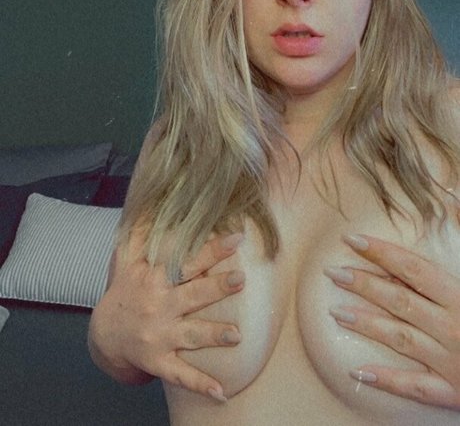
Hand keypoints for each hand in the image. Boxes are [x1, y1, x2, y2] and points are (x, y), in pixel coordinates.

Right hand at [88, 231, 244, 402]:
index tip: (236, 238)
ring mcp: (159, 336)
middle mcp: (158, 305)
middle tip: (240, 279)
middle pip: (192, 294)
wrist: (105, 335)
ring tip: (236, 334)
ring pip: (190, 334)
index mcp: (155, 278)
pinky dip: (201, 385)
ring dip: (213, 334)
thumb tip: (148, 202)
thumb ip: (139, 232)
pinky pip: (181, 374)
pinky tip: (222, 393)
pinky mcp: (159, 362)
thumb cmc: (126, 291)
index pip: (186, 260)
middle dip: (216, 287)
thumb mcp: (127, 260)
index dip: (211, 249)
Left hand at [325, 233, 459, 409]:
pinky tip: (358, 372)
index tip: (353, 240)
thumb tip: (453, 199)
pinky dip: (386, 380)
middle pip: (400, 301)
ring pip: (401, 340)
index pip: (413, 270)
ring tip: (336, 312)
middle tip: (333, 272)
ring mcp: (450, 361)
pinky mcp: (453, 392)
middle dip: (365, 285)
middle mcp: (452, 327)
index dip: (381, 253)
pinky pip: (415, 387)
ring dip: (367, 324)